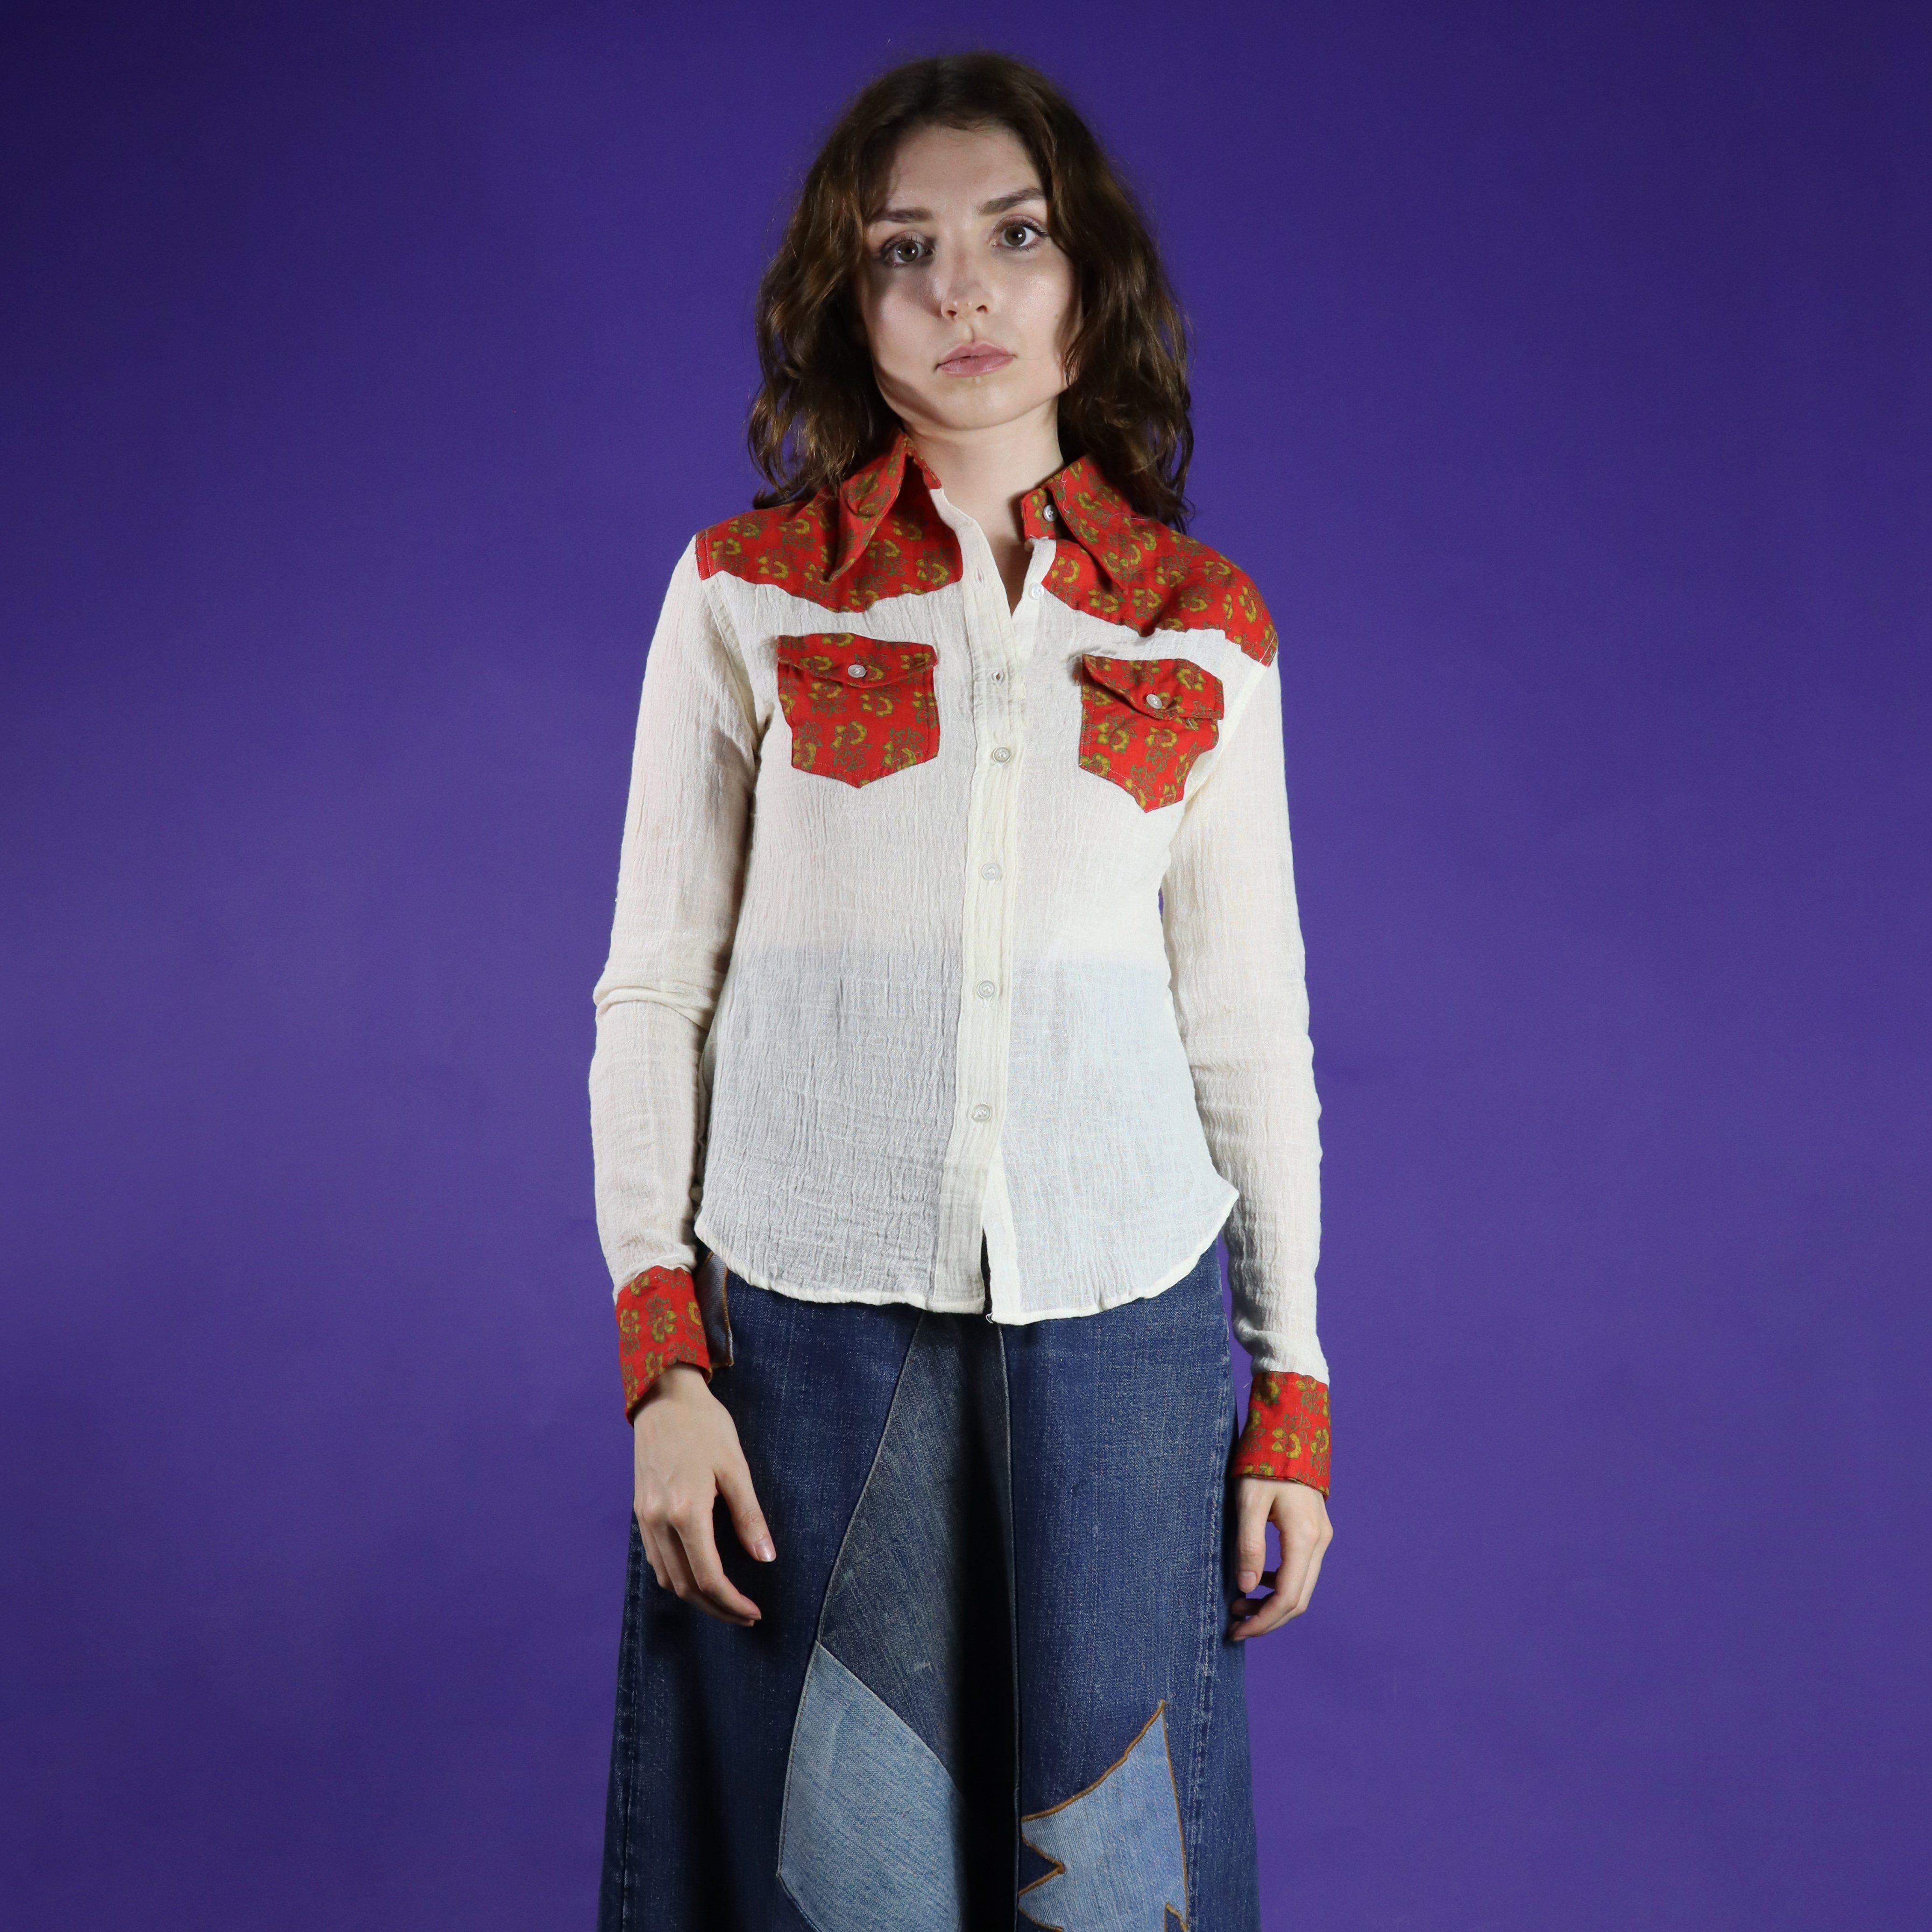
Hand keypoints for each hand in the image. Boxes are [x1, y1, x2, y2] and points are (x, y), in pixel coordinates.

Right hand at [632, 1364, 774, 1626]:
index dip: (732, 1603)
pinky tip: (698, 1573)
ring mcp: (645, 1517)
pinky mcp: (640, 1510)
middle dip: (716, 1608)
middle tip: (744, 1615)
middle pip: (685, 1586)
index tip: (754, 1613)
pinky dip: (677, 1576)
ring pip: (667, 1577)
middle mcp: (659, 1521)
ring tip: (725, 1599)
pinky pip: (656, 1558)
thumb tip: (766, 1558)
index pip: (708, 1577)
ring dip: (695, 1596)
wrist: (664, 1397)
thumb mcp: (735, 1467)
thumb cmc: (705, 1426)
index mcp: (686, 1511)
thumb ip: (749, 1516)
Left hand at [1228, 1477, 1331, 1639]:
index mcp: (1303, 1537)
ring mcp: (1320, 1536)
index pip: (1287, 1597)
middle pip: (1298, 1599)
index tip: (1236, 1631)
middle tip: (1235, 1627)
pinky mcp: (1315, 1530)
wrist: (1291, 1430)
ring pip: (1301, 1586)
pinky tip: (1256, 1579)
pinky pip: (1301, 1569)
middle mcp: (1318, 1541)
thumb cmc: (1264, 1462)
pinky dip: (1280, 1584)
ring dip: (1273, 1603)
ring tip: (1239, 1605)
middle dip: (1267, 1619)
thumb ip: (1249, 1545)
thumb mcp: (1249, 1502)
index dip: (1263, 1621)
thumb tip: (1247, 1588)